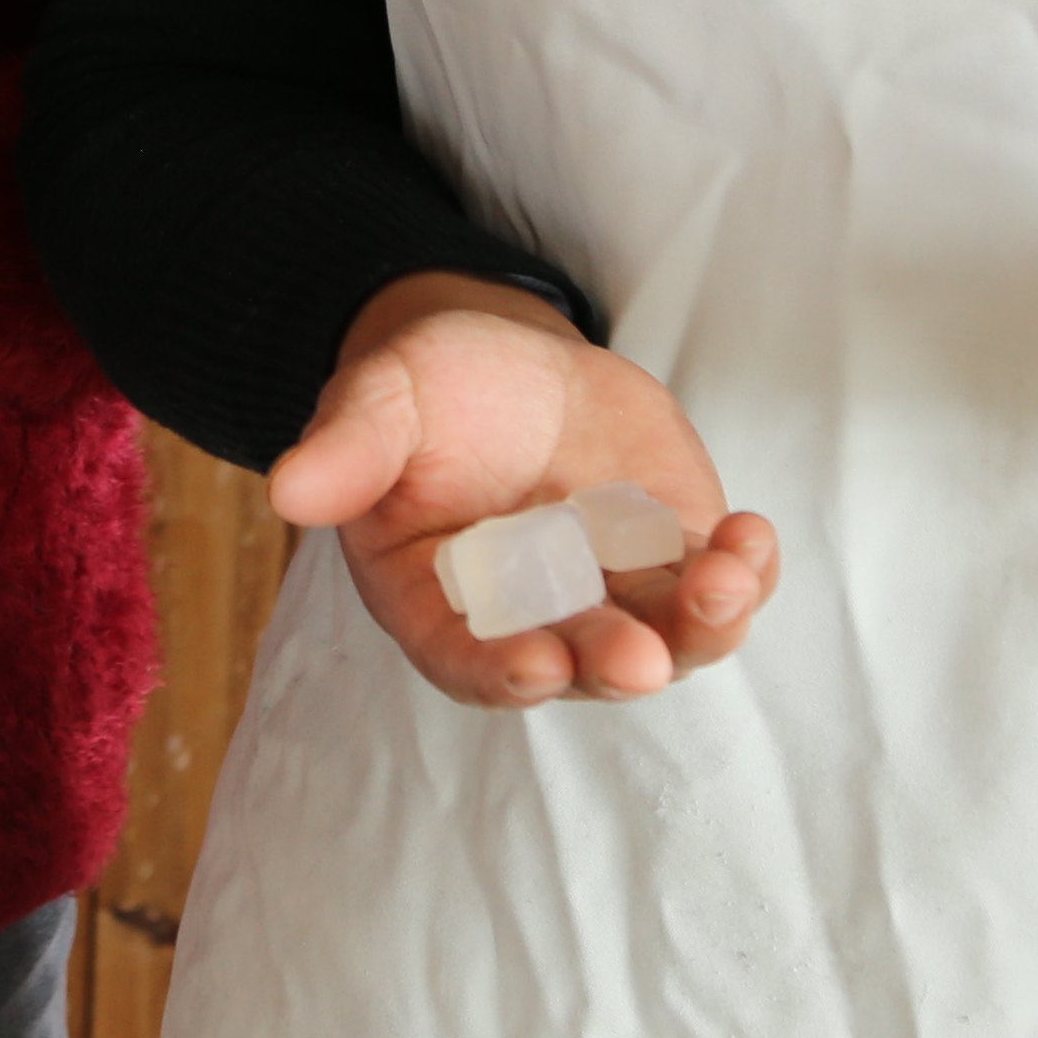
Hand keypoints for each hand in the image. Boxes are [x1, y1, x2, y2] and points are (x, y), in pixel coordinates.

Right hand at [273, 272, 777, 704]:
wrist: (509, 364)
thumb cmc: (429, 392)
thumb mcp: (382, 401)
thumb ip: (348, 449)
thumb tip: (286, 488)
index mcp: (441, 601)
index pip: (466, 659)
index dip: (500, 672)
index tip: (536, 666)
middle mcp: (532, 618)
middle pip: (576, 662)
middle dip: (610, 662)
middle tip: (640, 659)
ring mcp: (612, 594)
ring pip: (664, 640)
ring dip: (700, 627)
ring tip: (724, 578)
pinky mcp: (672, 558)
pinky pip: (717, 587)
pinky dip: (743, 575)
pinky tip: (751, 537)